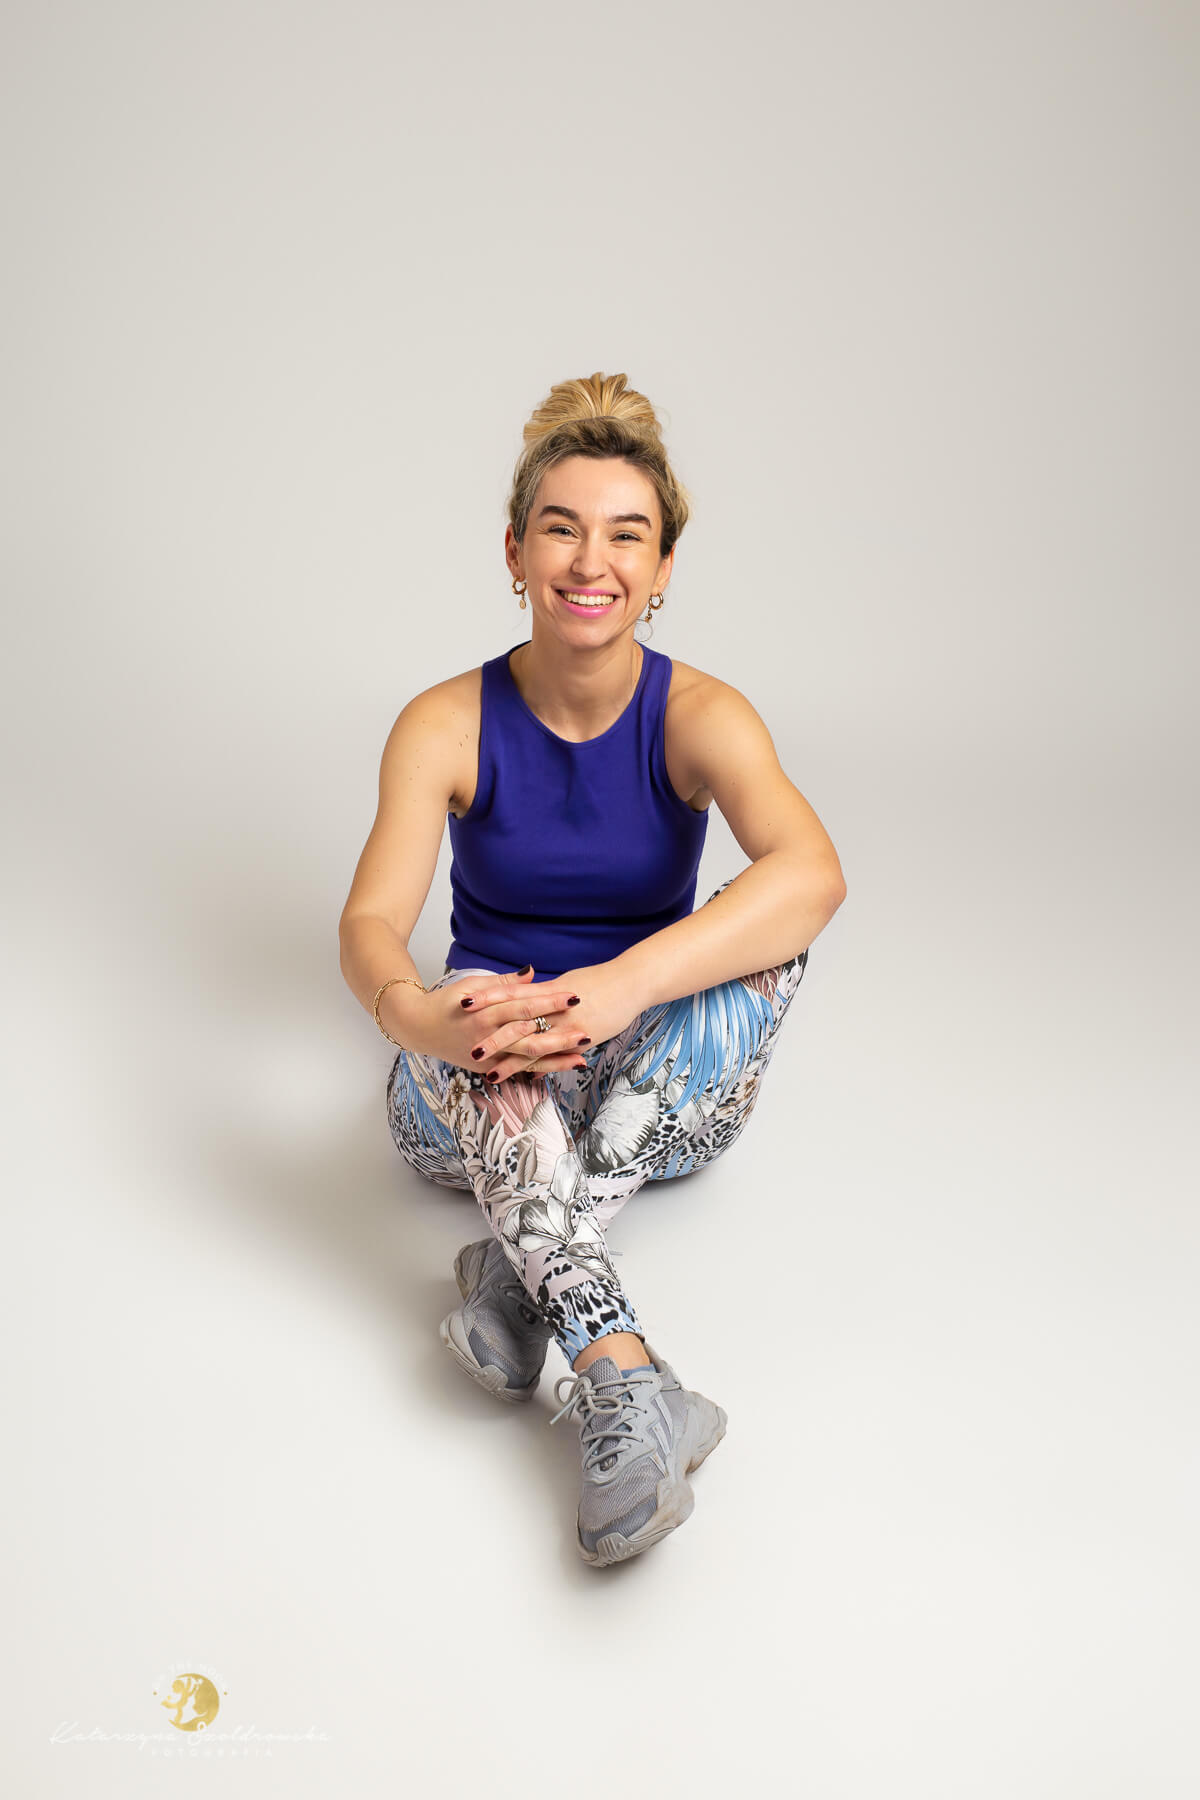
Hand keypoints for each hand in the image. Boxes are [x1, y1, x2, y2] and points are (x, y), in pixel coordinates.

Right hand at [411, 967, 587, 1077]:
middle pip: (529, 1036)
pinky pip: (519, 1070)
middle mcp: (487, 1037)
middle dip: (559, 1035)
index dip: (550, 1001)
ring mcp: (487, 1057)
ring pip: (526, 1058)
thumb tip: (532, 972)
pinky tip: (562, 1067)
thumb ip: (504, 983)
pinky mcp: (487, 1070)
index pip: (523, 1005)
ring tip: (582, 1057)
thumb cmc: (447, 1002)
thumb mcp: (472, 986)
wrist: (417, 1028)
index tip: (574, 996)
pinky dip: (541, 1069)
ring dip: (556, 1058)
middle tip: (587, 1031)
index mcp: (485, 1012)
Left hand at [464, 960, 643, 1084]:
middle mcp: (555, 1008)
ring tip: (491, 1074)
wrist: (631, 982)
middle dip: (493, 1038)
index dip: (487, 998)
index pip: (510, 992)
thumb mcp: (568, 981)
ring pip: (533, 1045)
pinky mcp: (582, 1037)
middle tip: (470, 1049)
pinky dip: (542, 1067)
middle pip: (516, 1022)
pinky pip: (558, 1055)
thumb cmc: (600, 980)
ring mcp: (568, 1024)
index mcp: (548, 989)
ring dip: (512, 1062)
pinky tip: (530, 1078)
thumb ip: (545, 990)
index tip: (463, 1003)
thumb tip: (526, 987)